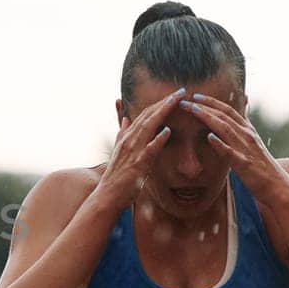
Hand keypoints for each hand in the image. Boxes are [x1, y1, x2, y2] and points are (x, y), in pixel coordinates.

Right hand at [95, 88, 183, 210]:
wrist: (107, 196)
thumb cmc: (116, 176)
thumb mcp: (119, 150)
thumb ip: (123, 133)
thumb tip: (126, 118)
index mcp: (127, 136)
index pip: (145, 114)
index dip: (159, 103)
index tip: (173, 95)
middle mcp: (129, 140)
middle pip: (148, 115)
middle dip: (165, 102)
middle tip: (181, 91)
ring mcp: (133, 151)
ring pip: (148, 126)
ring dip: (163, 112)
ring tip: (177, 101)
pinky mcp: (138, 164)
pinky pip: (149, 149)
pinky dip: (158, 139)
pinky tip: (167, 131)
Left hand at [178, 93, 288, 206]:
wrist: (277, 184)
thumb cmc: (262, 165)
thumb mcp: (254, 140)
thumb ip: (246, 124)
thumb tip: (246, 105)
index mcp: (248, 130)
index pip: (228, 110)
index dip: (212, 102)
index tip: (195, 95)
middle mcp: (247, 135)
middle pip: (224, 116)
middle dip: (204, 106)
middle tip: (186, 100)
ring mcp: (245, 148)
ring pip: (225, 128)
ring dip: (208, 117)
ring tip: (193, 110)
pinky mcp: (243, 163)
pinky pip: (230, 152)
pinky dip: (220, 143)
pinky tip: (209, 137)